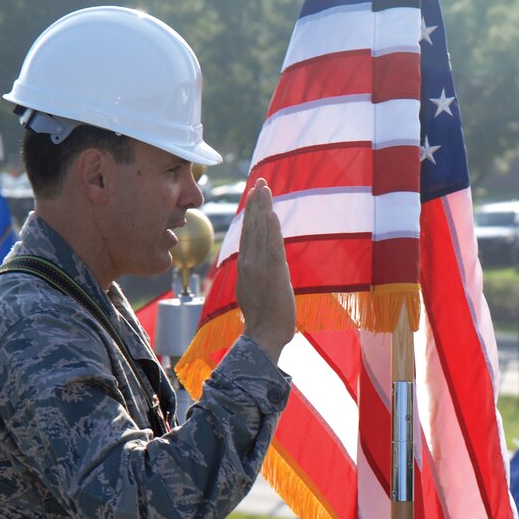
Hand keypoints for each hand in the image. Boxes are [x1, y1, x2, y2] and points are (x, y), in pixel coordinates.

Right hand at [237, 178, 295, 362]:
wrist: (263, 337)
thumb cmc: (263, 320)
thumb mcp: (255, 291)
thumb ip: (256, 274)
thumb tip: (258, 266)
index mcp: (245, 266)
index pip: (248, 233)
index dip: (252, 212)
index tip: (255, 193)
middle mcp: (249, 263)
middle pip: (252, 227)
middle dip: (256, 203)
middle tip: (260, 181)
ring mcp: (259, 268)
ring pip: (260, 232)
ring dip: (262, 208)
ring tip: (264, 188)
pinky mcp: (273, 274)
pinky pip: (271, 247)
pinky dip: (270, 230)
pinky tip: (270, 213)